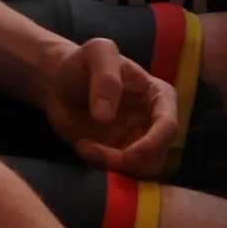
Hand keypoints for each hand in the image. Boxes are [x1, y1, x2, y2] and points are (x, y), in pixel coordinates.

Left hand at [35, 35, 179, 177]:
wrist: (57, 83)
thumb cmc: (82, 63)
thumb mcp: (96, 53)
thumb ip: (105, 77)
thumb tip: (106, 116)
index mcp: (157, 96)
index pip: (169, 126)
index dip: (153, 144)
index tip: (128, 153)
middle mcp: (152, 122)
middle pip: (157, 156)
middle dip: (129, 162)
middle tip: (94, 151)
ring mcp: (135, 142)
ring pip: (141, 171)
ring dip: (114, 168)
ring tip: (86, 149)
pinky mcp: (117, 156)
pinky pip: (119, 175)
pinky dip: (103, 169)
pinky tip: (84, 148)